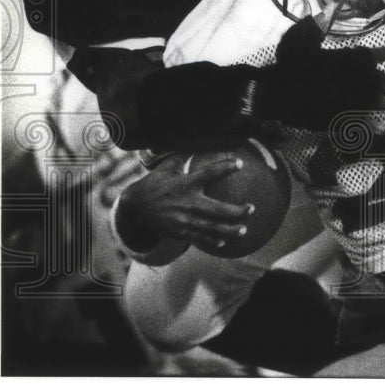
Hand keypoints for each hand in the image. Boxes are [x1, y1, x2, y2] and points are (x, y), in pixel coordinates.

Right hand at [114, 152, 253, 254]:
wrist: (133, 211)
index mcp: (186, 184)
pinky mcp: (181, 232)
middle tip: (251, 209)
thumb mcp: (165, 169)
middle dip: (237, 211)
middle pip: (218, 210)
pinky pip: (200, 239)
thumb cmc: (152, 186)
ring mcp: (185, 220)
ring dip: (230, 230)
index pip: (210, 174)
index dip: (226, 167)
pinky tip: (224, 243)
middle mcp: (188, 203)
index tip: (239, 164)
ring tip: (244, 230)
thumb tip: (192, 141)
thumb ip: (181, 157)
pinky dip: (213, 241)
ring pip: (213, 228)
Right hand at [259, 17, 383, 128]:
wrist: (276, 91)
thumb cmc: (289, 63)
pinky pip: (361, 121)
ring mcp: (350, 100)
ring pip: (380, 103)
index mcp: (348, 58)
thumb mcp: (303, 39)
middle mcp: (355, 79)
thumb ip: (319, 26)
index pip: (376, 53)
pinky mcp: (341, 117)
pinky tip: (384, 129)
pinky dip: (372, 125)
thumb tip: (330, 7)